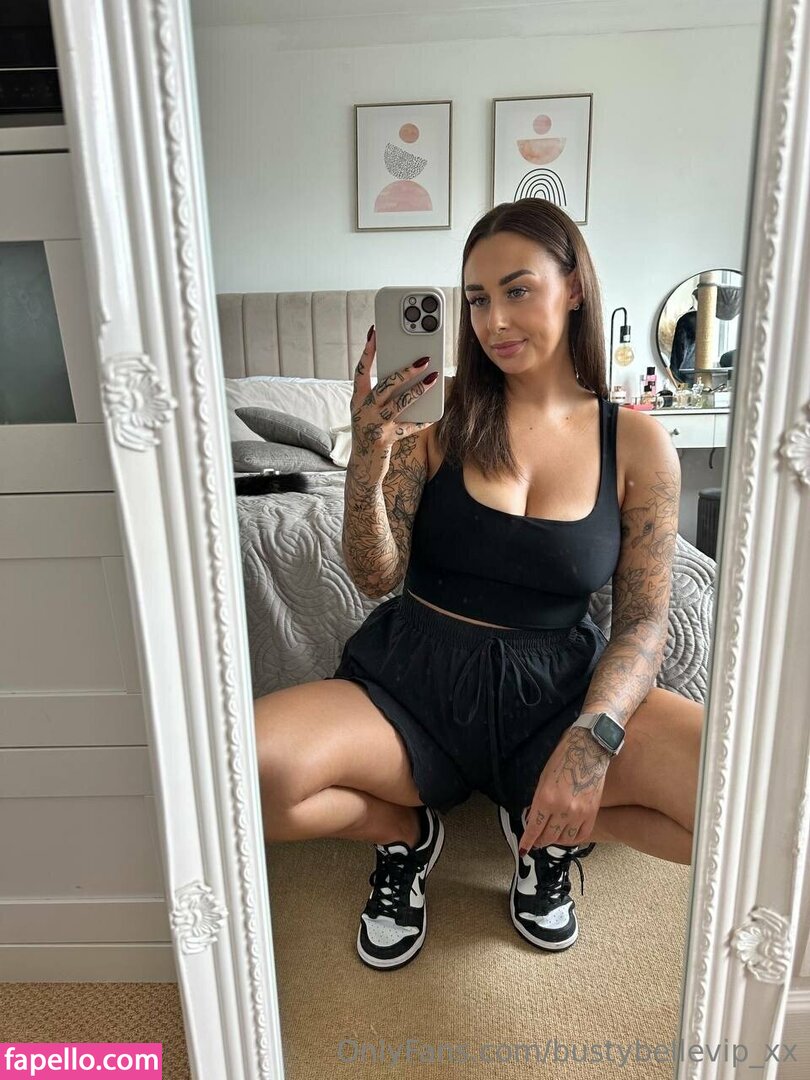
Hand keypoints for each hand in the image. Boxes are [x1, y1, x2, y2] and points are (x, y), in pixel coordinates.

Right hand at [350, 326, 439, 467]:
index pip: (361, 370)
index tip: (375, 332)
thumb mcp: (368, 411)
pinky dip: (421, 421)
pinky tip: (433, 415)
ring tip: (433, 379)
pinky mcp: (385, 439)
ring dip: (418, 390)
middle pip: (385, 385)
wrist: (362, 466)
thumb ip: (380, 395)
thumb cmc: (369, 432)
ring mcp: (374, 425)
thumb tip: (404, 374)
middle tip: (423, 359)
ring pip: (399, 403)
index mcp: (357, 399)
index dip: (368, 351)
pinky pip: (408, 427)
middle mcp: (362, 410)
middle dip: (405, 371)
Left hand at [518, 727, 611, 853]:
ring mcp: (579, 813)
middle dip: (539, 841)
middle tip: (536, 841)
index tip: (524, 848)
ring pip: (564, 839)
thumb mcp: (542, 780)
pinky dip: (572, 839)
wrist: (588, 750)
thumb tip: (533, 820)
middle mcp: (562, 810)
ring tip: (550, 837)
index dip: (527, 841)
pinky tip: (565, 836)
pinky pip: (581, 836)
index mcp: (546, 799)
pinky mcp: (592, 814)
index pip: (534, 828)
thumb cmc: (562, 761)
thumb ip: (538, 803)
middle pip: (548, 837)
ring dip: (555, 840)